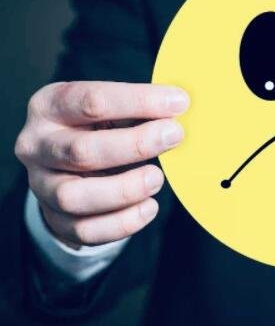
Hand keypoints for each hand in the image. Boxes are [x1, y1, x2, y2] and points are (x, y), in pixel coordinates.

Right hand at [15, 81, 187, 247]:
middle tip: (174, 136)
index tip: (179, 103)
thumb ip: (141, 107)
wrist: (69, 165)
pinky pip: (85, 230)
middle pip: (82, 151)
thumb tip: (181, 107)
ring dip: (125, 189)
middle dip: (136, 144)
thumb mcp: (112, 108)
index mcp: (49, 106)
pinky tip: (149, 207)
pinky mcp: (55, 219)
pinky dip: (122, 222)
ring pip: (75, 197)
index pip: (92, 101)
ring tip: (156, 178)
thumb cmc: (99, 127)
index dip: (139, 101)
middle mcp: (37, 146)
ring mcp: (42, 186)